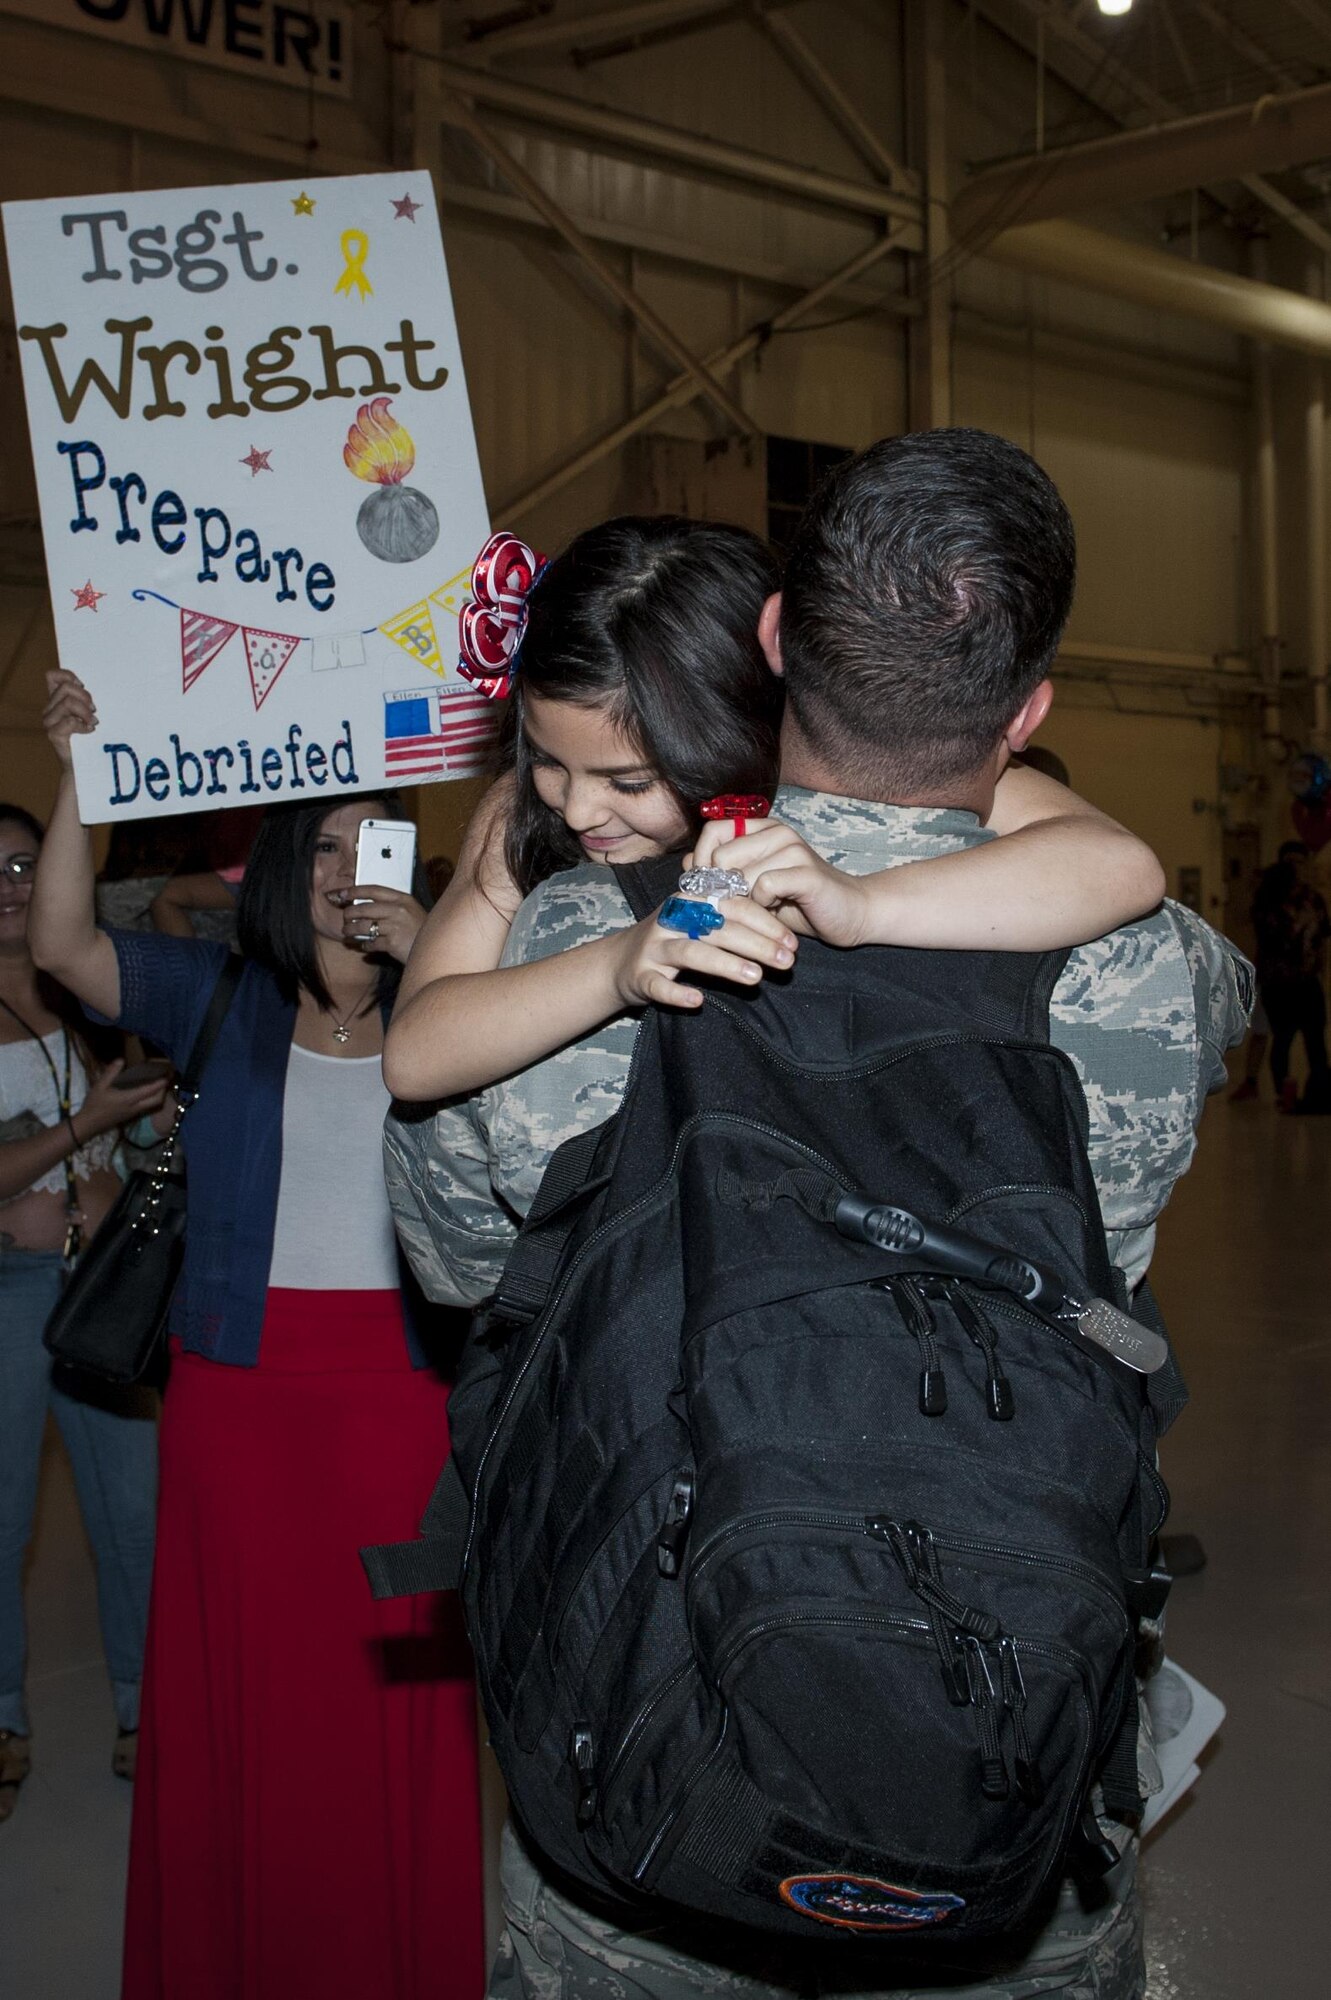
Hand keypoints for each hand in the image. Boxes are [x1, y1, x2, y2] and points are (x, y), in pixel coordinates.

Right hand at [43, 668, 97, 770]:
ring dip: (85, 712)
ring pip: (68, 703)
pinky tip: (89, 731)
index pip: (52, 676)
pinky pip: (69, 721)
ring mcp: (49, 722)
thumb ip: (86, 699)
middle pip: (65, 688)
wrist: (84, 766)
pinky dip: (82, 725)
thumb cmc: (91, 738)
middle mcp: (49, 709)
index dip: (68, 677)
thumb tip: (90, 688)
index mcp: (55, 700)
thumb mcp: (89, 712)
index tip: (83, 686)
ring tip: (93, 722)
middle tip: (94, 710)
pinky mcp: (53, 735)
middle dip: (84, 696)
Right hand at [76, 1061, 171, 1139]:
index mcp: (129, 1098)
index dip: (159, 1084)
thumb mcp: (100, 1086)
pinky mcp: (130, 1116)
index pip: (149, 1091)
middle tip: (163, 1080)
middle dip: (163, 1091)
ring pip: (152, 1105)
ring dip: (158, 1096)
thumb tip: (121, 1060)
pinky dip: (150, 1100)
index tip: (166, 1076)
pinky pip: (146, 1108)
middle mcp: (135, 1107)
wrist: (89, 1124)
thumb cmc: (94, 1104)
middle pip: (156, 1101)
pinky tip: (145, 1093)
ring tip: (157, 1086)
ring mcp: (133, 1113)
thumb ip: (111, 1073)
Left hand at [329, 886, 427, 965]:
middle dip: (349, 913)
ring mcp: (396, 926)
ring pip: (363, 926)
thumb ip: (391, 906)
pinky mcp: (393, 943)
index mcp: (403, 899)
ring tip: (348, 933)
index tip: (343, 894)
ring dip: (351, 930)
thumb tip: (364, 905)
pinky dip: (365, 945)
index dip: (355, 891)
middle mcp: (399, 910)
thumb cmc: (421, 932)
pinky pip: (370, 943)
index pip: (373, 890)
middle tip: (344, 918)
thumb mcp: (410, 912)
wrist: (436, 950)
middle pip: (364, 908)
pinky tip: (365, 946)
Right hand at [608, 901, 796, 1011]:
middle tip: (786, 961)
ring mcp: (654, 949)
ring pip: (691, 952)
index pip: (732, 905)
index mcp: (690, 902)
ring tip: (755, 977)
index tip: (791, 942)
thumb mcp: (699, 923)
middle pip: (717, 928)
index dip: (765, 922)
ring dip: (724, 964)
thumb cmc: (673, 941)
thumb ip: (732, 922)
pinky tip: (697, 1001)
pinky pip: (658, 985)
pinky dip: (676, 993)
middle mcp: (671, 920)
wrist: (618, 962)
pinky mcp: (640, 976)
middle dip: (756, 944)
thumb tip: (781, 935)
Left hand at [688, 818, 873, 947]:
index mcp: (763, 829)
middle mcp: (777, 832)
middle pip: (721, 856)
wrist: (848, 914)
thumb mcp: (752, 887)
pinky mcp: (805, 871)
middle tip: (738, 906)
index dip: (702, 861)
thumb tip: (688, 863)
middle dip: (721, 888)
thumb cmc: (797, 902)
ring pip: (740, 874)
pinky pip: (764, 887)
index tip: (707, 888)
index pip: (712, 831)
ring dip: (744, 901)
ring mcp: (793, 848)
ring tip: (760, 909)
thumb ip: (721, 872)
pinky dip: (763, 906)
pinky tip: (776, 910)